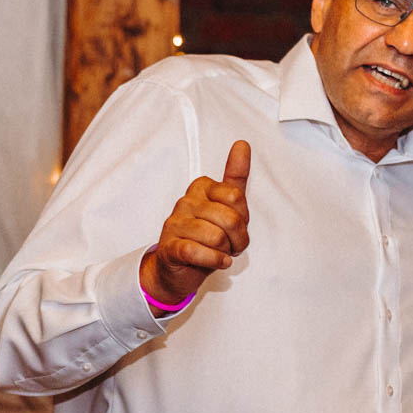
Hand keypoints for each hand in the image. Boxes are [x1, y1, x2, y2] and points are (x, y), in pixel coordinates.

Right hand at [140, 140, 250, 305]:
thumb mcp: (227, 207)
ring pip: (216, 237)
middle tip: (229, 245)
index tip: (235, 228)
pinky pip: (198, 251)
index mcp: (201, 187)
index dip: (243, 220)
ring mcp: (175, 223)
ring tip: (218, 253)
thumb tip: (242, 144)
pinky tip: (216, 262)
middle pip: (230, 218)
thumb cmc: (205, 237)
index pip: (236, 197)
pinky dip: (214, 261)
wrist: (179, 269)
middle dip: (237, 239)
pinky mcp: (169, 246)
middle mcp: (186, 201)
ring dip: (225, 252)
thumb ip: (236, 177)